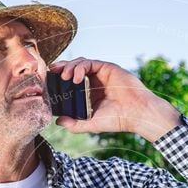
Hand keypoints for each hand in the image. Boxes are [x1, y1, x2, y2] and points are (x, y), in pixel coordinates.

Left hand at [48, 58, 181, 141]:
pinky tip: (76, 78)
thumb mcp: (92, 124)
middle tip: (52, 73)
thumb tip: (58, 122)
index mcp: (92, 92)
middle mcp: (96, 81)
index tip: (50, 83)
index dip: (60, 80)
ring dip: (70, 67)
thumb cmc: (118, 120)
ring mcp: (102, 73)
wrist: (137, 114)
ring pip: (81, 63)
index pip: (72, 82)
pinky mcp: (108, 68)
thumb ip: (75, 124)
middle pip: (74, 69)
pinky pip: (90, 63)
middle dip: (61, 69)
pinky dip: (81, 67)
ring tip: (64, 77)